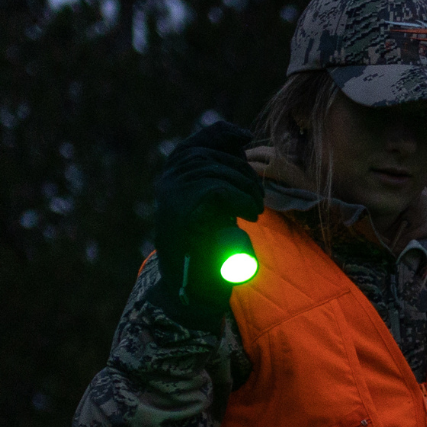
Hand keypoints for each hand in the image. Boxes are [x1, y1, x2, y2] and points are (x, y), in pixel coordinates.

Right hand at [152, 120, 264, 329]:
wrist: (193, 292)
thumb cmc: (210, 252)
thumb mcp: (218, 207)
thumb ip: (223, 178)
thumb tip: (242, 143)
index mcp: (174, 177)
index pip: (198, 141)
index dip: (223, 134)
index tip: (247, 139)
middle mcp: (167, 182)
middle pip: (208, 154)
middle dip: (242, 170)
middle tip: (258, 198)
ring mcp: (171, 195)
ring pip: (214, 170)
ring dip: (245, 187)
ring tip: (255, 210)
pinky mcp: (181, 210)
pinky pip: (216, 189)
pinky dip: (240, 199)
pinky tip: (249, 215)